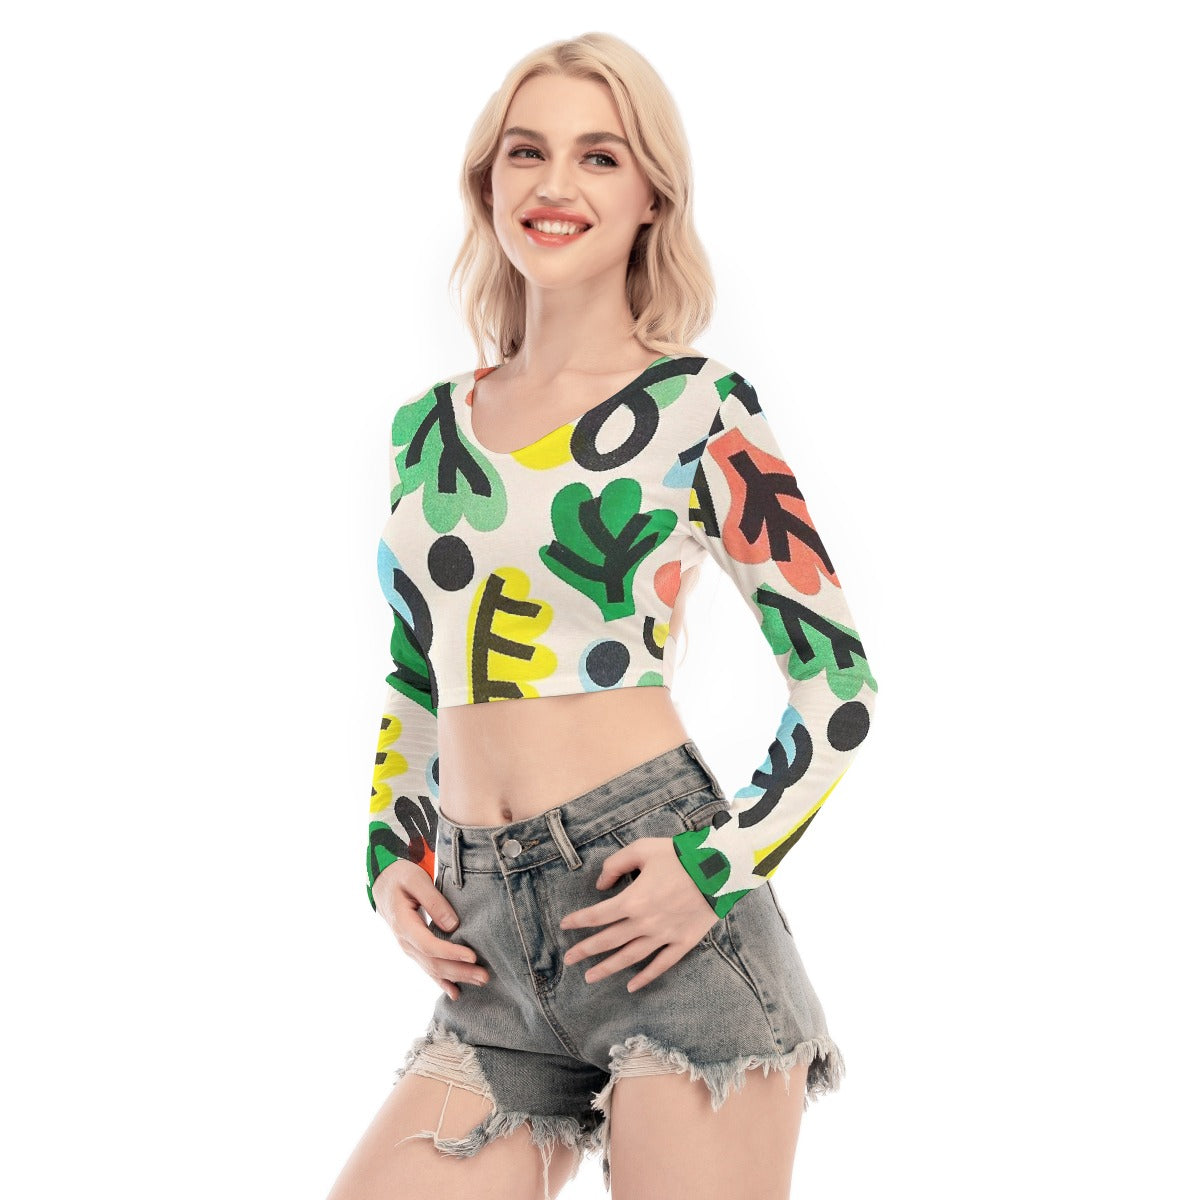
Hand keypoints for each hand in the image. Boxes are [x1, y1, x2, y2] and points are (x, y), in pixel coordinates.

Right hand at [373, 859, 489, 999]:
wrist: (384, 882)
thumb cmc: (401, 877)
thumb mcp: (416, 880)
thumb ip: (434, 901)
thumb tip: (453, 926)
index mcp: (403, 924)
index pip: (429, 945)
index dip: (451, 953)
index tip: (472, 956)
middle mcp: (404, 941)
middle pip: (432, 963)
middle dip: (459, 971)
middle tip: (484, 976)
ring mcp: (408, 947)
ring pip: (432, 969)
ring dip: (456, 977)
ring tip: (480, 981)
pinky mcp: (414, 948)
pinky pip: (428, 968)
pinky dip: (442, 981)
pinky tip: (456, 992)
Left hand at [558, 836, 718, 993]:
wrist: (720, 867)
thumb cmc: (679, 855)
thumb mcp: (642, 849)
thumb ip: (615, 865)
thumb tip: (600, 885)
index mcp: (633, 899)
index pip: (598, 915)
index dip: (579, 921)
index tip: (564, 925)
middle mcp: (645, 922)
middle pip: (609, 940)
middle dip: (586, 950)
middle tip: (568, 959)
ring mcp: (665, 935)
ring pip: (631, 957)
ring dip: (608, 968)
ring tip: (590, 977)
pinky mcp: (684, 941)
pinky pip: (662, 964)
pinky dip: (646, 977)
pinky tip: (632, 986)